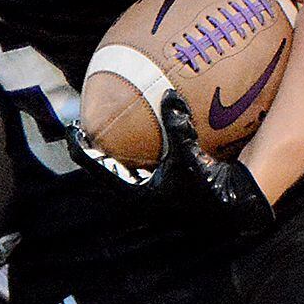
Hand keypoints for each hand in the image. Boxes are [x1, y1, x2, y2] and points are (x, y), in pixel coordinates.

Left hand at [69, 92, 275, 240]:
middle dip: (91, 149)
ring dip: (109, 153)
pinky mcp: (160, 189)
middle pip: (103, 170)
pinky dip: (129, 153)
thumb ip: (178, 126)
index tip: (69, 130)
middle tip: (80, 127)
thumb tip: (169, 95)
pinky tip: (133, 138)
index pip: (97, 169)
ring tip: (100, 131)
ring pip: (118, 170)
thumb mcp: (191, 157)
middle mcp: (137, 196)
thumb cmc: (210, 188)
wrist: (234, 208)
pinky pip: (136, 168)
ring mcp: (148, 194)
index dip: (80, 149)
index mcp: (135, 193)